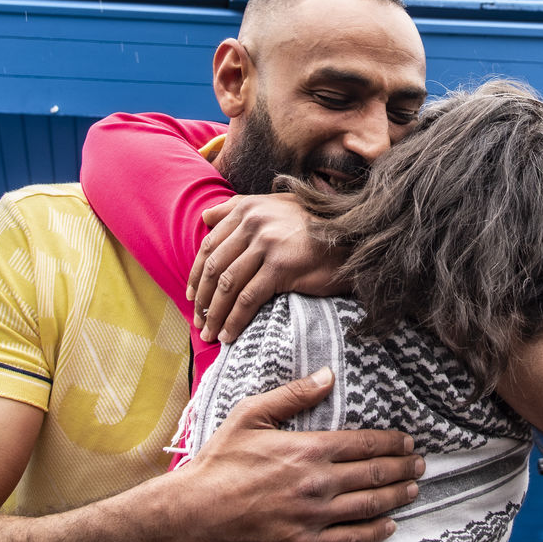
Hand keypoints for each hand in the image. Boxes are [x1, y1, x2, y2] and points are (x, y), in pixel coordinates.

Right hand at [176, 367, 423, 541]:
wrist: (196, 511)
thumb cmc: (221, 460)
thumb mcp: (251, 415)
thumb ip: (293, 395)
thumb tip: (328, 376)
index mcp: (308, 449)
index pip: (363, 444)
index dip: (391, 442)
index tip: (407, 441)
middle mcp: (318, 483)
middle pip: (374, 474)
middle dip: (403, 467)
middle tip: (420, 463)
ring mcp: (314, 516)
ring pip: (369, 505)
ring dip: (396, 496)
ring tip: (413, 488)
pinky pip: (350, 538)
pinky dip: (375, 531)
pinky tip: (389, 524)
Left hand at [187, 194, 347, 342]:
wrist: (351, 238)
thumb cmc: (313, 225)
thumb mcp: (275, 206)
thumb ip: (238, 208)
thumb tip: (204, 219)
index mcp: (247, 209)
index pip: (210, 246)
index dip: (195, 275)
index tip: (191, 296)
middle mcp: (253, 223)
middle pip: (214, 267)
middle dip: (201, 299)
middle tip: (197, 321)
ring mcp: (267, 245)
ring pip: (227, 285)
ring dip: (214, 314)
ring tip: (210, 333)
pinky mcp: (281, 267)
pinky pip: (248, 299)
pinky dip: (235, 320)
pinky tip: (229, 335)